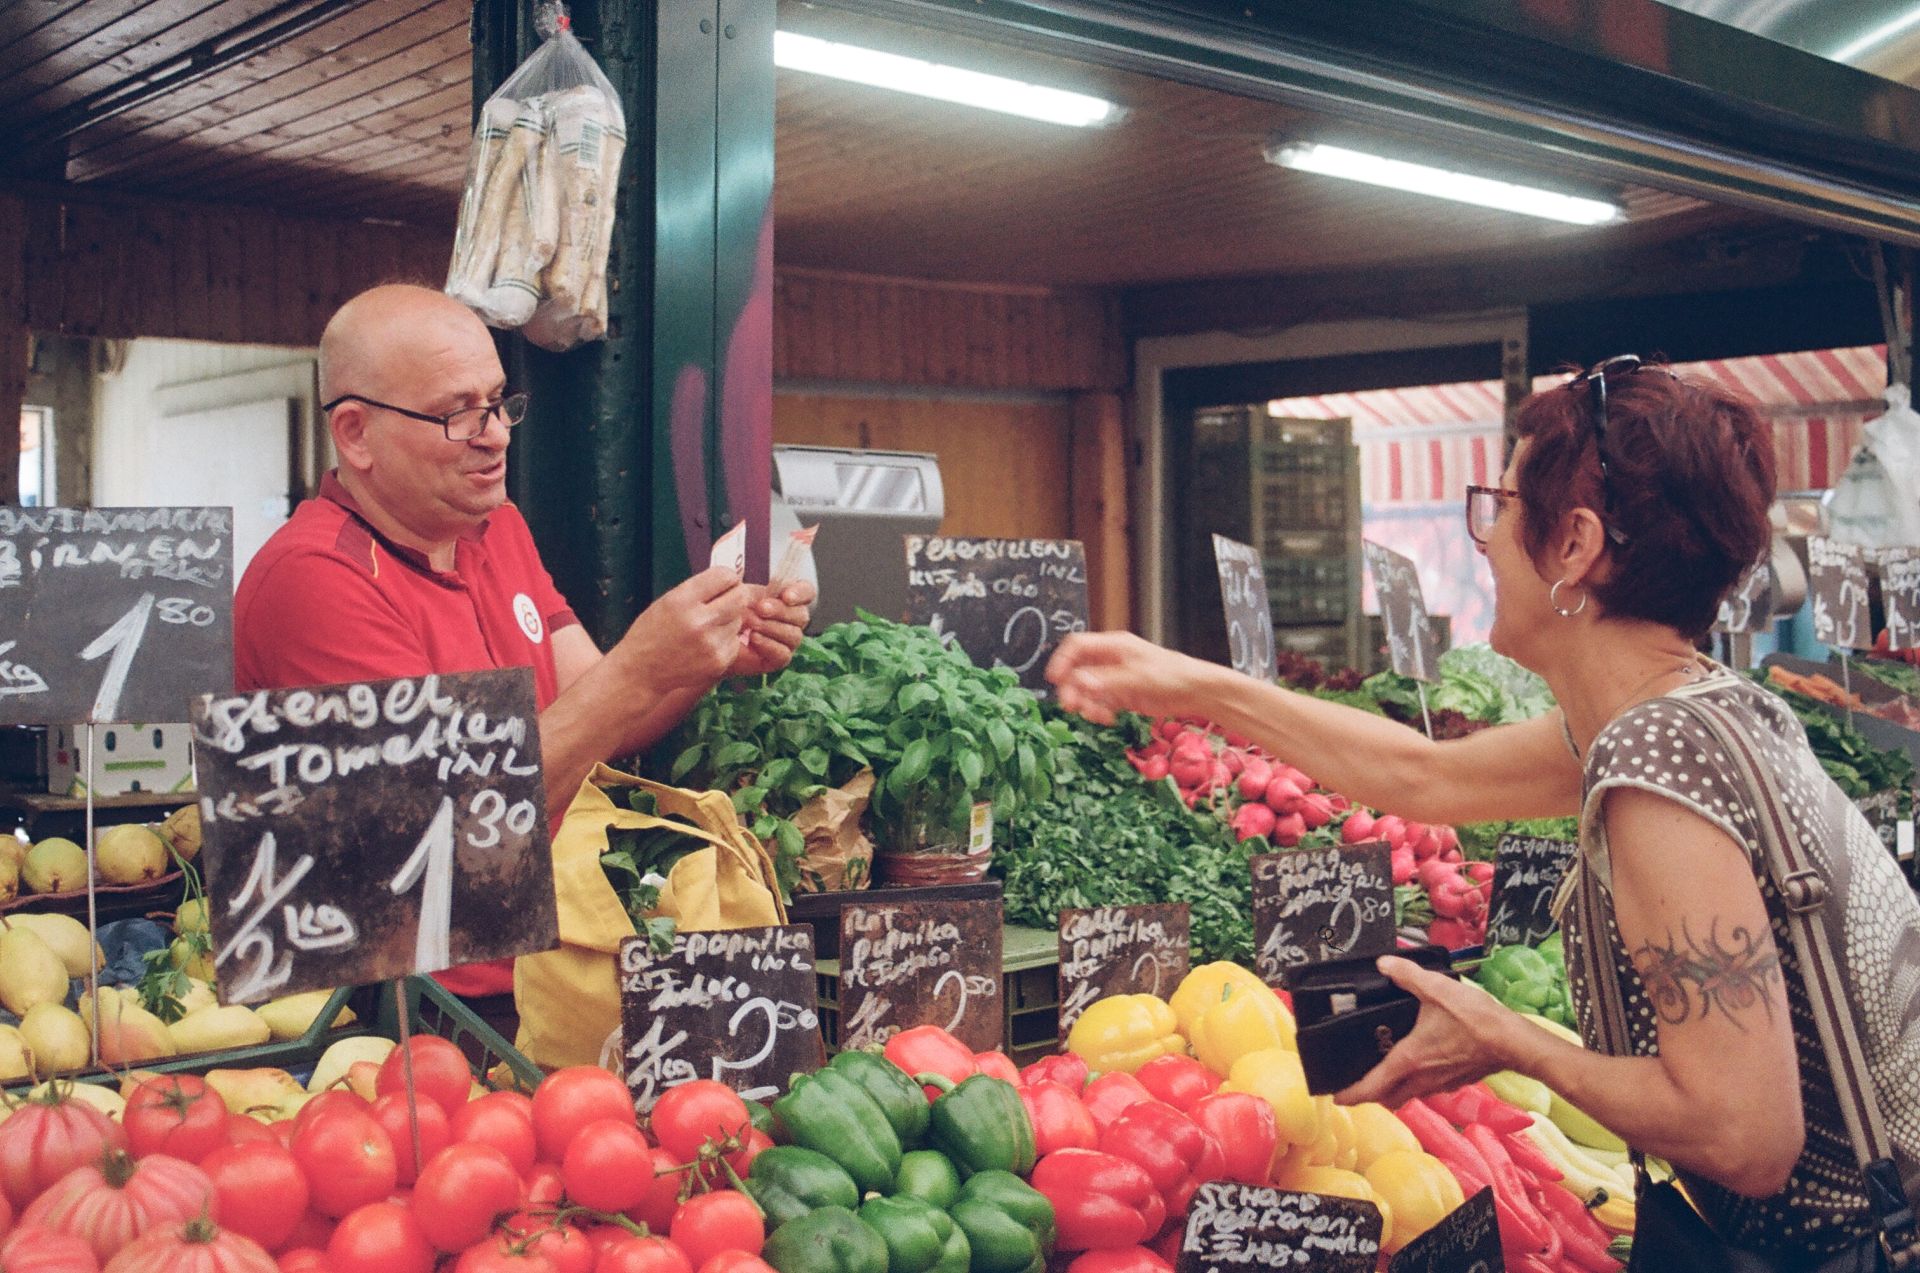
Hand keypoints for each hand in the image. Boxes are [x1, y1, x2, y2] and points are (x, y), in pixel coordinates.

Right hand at [611, 565, 750, 694]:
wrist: (641, 672)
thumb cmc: (652, 633)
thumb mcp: (667, 601)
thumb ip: (698, 589)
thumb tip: (732, 579)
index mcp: (682, 600)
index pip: (725, 575)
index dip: (727, 578)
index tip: (723, 584)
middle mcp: (699, 621)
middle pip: (740, 597)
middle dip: (735, 596)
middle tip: (725, 601)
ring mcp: (711, 644)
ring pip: (739, 619)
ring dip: (729, 620)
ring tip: (706, 628)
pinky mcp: (719, 661)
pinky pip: (734, 641)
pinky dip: (725, 640)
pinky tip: (705, 645)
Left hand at [729, 579, 814, 676]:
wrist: (714, 638)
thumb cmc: (729, 611)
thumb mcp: (742, 594)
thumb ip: (758, 590)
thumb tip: (767, 589)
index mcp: (789, 599)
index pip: (807, 592)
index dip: (801, 593)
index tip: (786, 596)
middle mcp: (793, 620)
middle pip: (801, 615)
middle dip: (780, 610)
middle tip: (761, 607)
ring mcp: (788, 641)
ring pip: (794, 635)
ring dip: (772, 627)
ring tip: (751, 623)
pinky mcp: (779, 658)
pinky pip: (784, 653)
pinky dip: (768, 644)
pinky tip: (753, 638)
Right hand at [1045, 631, 1211, 724]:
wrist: (1196, 692)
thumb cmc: (1172, 675)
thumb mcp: (1138, 677)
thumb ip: (1108, 681)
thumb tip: (1079, 682)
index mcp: (1113, 646)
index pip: (1077, 646)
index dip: (1062, 661)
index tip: (1054, 679)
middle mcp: (1110, 661)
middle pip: (1078, 670)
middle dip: (1072, 688)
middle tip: (1071, 705)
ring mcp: (1115, 678)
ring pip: (1087, 689)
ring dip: (1085, 703)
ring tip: (1094, 715)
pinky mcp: (1122, 695)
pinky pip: (1100, 702)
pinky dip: (1098, 711)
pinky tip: (1106, 718)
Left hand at [1334, 956, 1520, 1107]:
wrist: (1513, 1041)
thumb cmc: (1475, 1020)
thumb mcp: (1436, 989)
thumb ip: (1406, 975)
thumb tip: (1384, 964)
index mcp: (1409, 1060)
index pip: (1372, 1087)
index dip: (1350, 1095)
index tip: (1336, 1097)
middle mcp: (1421, 1078)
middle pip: (1387, 1098)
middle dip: (1371, 1095)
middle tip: (1358, 1084)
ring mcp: (1441, 1084)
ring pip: (1408, 1096)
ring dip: (1394, 1090)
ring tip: (1386, 1073)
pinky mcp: (1456, 1082)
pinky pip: (1428, 1089)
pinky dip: (1417, 1083)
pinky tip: (1421, 1064)